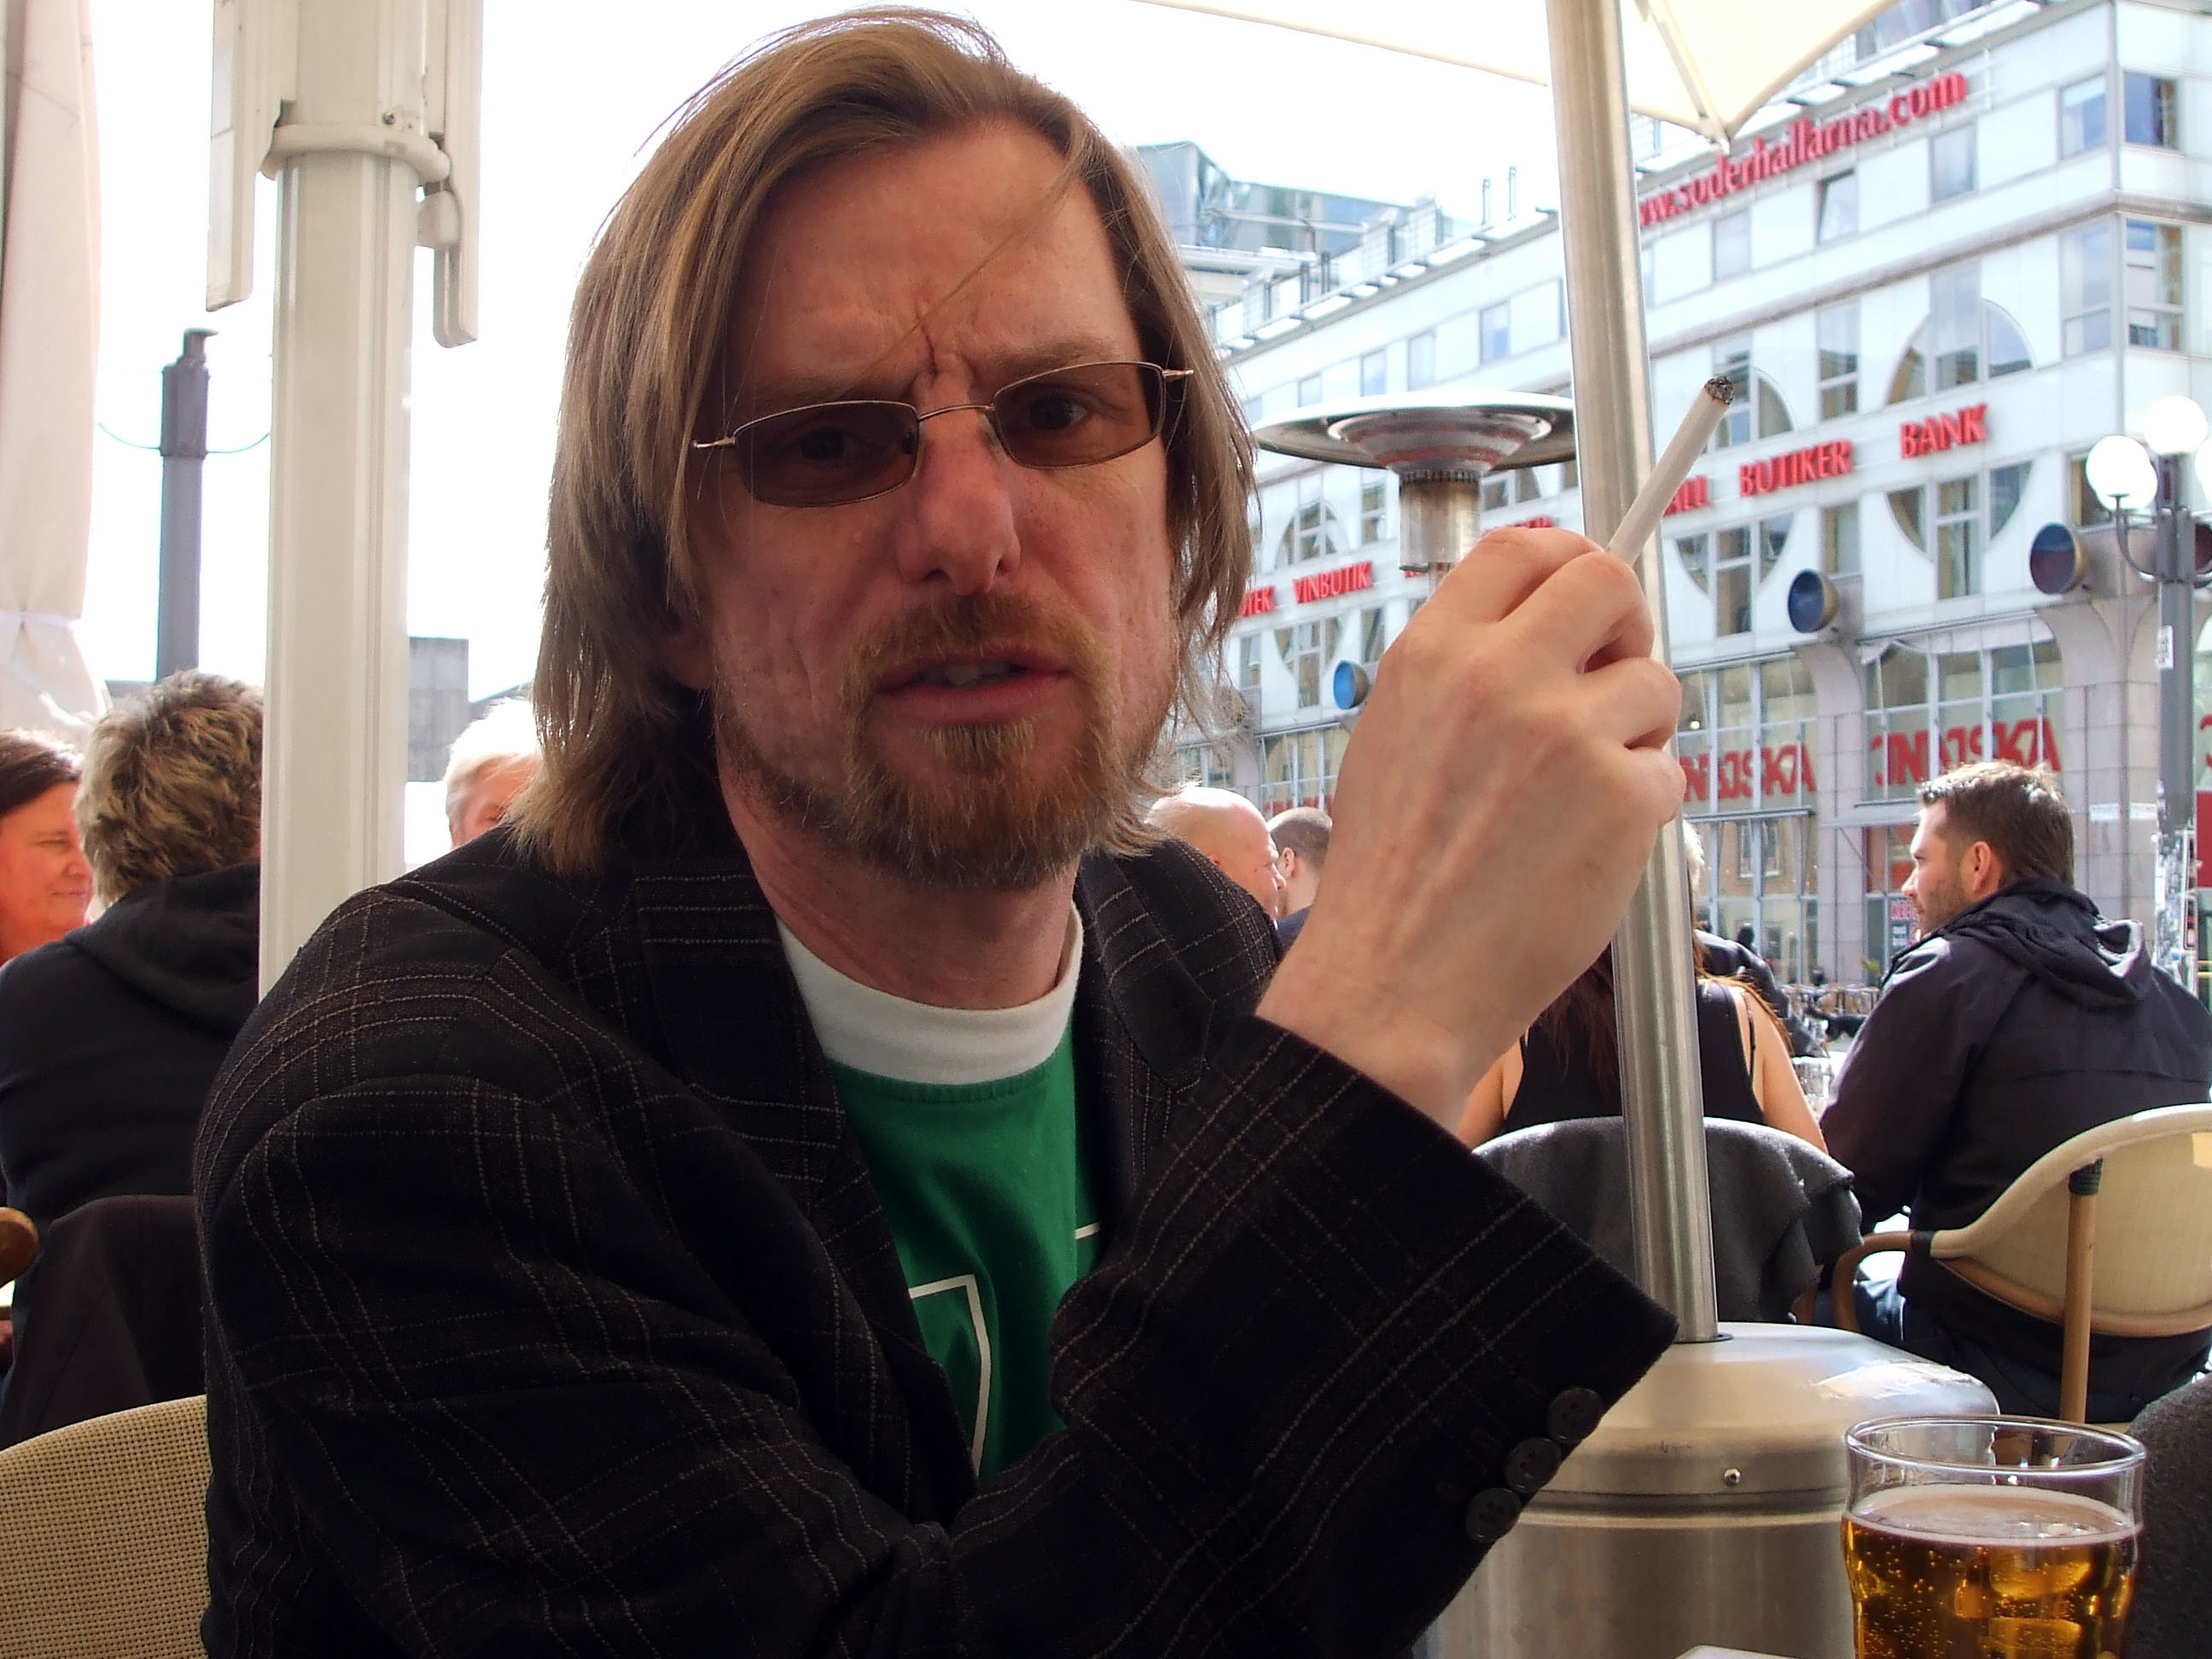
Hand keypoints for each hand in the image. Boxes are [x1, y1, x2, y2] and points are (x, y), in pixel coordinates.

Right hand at [1256, 528, 1681, 1129]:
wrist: (1394, 981)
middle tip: (1616, 669)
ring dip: (1638, 733)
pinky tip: (1585, 849)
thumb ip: (1463, 672)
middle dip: (1628, 621)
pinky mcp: (1621, 796)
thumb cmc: (1391, 878)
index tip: (1585, 593)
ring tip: (1581, 795)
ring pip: (1654, 684)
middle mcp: (1499, 676)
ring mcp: (1566, 733)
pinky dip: (1642, 808)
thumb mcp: (1393, 736)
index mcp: (1432, 655)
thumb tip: (1547, 630)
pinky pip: (1667, 772)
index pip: (1523, 547)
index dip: (1569, 559)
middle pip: (1608, 581)